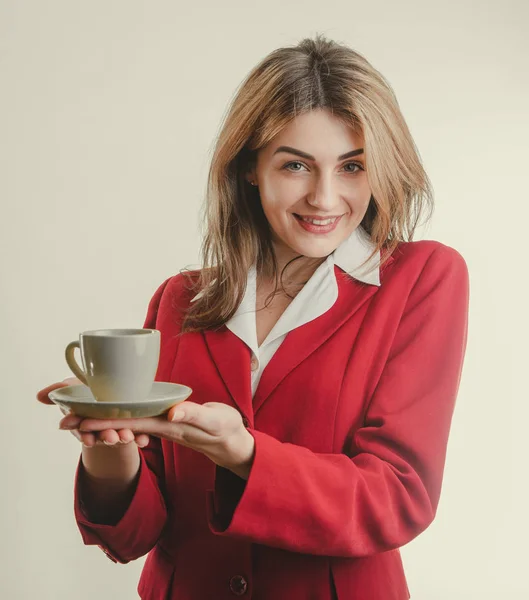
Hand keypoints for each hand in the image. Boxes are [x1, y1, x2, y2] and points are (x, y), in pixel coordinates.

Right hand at [36, 377, 150, 447]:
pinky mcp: (133, 429)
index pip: (82, 430)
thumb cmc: (87, 391)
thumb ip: (60, 391)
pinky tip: (144, 440)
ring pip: (119, 435)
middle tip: (110, 437)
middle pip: (101, 434)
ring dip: (122, 437)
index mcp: (84, 420)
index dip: (84, 435)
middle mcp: (99, 427)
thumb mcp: (74, 387)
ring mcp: (115, 429)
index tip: (88, 440)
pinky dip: (141, 439)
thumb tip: (39, 396)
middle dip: (105, 436)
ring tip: (127, 437)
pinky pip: (138, 436)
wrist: (111, 395)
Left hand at [62, 401, 255, 478]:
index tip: (77, 421)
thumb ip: (195, 416)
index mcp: (166, 426)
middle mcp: (158, 426)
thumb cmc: (226, 430)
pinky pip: (138, 419)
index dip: (102, 422)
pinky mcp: (166, 419)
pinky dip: (120, 416)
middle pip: (120, 424)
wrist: (232, 442)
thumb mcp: (215, 421)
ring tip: (77, 417)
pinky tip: (111, 411)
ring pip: (126, 422)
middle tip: (62, 420)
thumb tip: (171, 414)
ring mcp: (161, 424)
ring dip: (102, 420)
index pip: (128, 423)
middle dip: (92, 422)